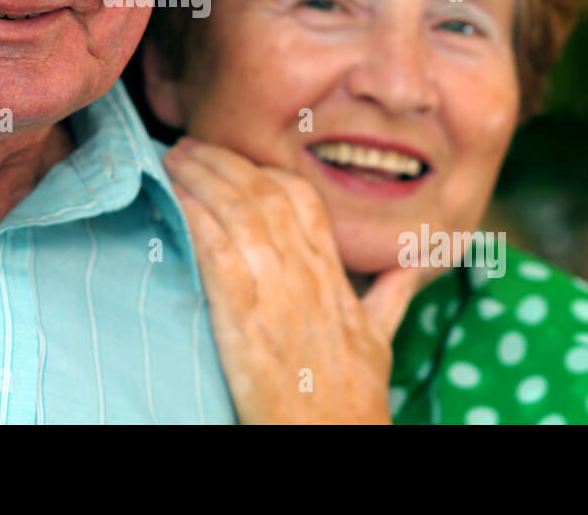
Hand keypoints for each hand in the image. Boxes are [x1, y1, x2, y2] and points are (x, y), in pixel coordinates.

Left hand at [163, 137, 432, 423]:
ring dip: (201, 180)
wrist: (334, 442)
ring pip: (239, 215)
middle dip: (224, 164)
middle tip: (190, 145)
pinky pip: (218, 255)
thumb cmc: (354, 401)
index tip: (237, 160)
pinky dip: (196, 220)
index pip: (302, 201)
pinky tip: (175, 200)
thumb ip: (391, 295)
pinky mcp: (246, 323)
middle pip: (264, 197)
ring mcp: (277, 296)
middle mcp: (308, 277)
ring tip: (173, 158)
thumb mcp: (381, 340)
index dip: (266, 173)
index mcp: (334, 277)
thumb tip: (414, 262)